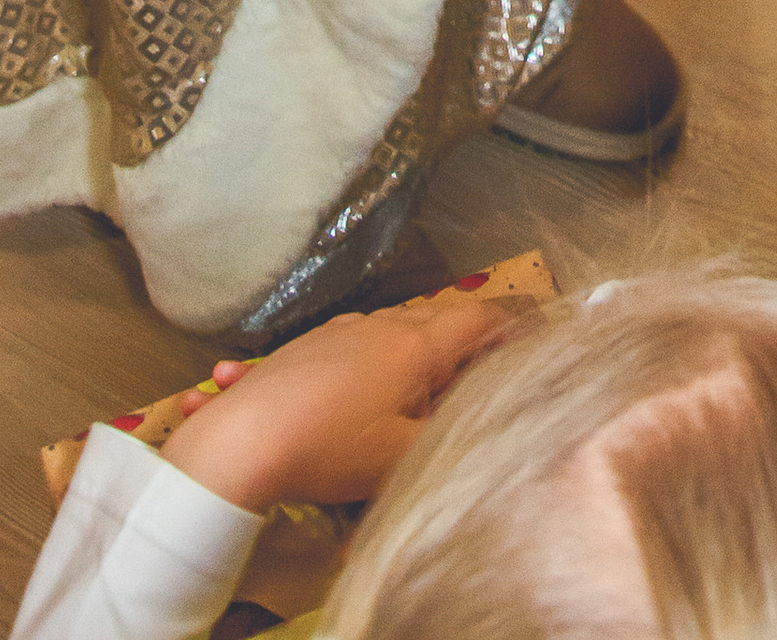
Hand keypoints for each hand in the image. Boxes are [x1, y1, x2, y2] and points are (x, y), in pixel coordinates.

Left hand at [161, 296, 506, 511]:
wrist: (246, 437)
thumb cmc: (330, 447)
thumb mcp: (401, 456)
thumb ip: (446, 434)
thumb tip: (476, 419)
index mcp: (415, 345)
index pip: (476, 321)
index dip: (508, 328)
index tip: (529, 341)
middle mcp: (382, 324)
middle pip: (438, 319)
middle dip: (464, 342)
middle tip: (479, 375)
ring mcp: (342, 329)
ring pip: (397, 328)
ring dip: (419, 348)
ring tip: (425, 387)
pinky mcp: (310, 344)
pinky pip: (360, 340)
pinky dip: (380, 356)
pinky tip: (366, 389)